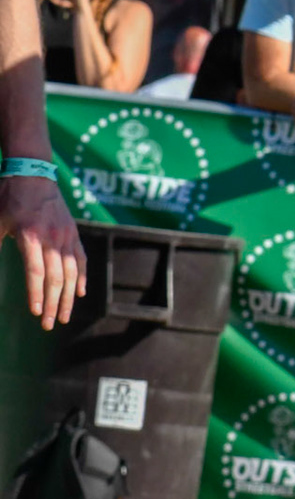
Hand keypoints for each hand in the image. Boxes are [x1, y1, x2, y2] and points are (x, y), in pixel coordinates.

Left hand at [0, 176, 85, 329]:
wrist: (33, 174)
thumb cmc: (8, 198)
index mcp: (30, 235)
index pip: (36, 271)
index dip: (36, 293)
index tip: (35, 312)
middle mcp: (52, 238)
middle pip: (57, 277)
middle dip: (53, 303)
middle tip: (48, 324)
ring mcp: (66, 236)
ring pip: (72, 272)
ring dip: (68, 297)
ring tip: (63, 317)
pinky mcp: (73, 233)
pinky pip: (81, 259)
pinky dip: (82, 278)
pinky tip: (80, 294)